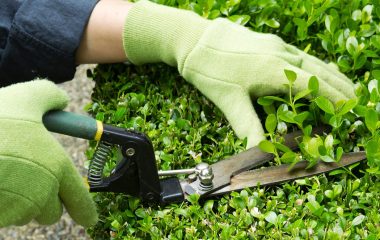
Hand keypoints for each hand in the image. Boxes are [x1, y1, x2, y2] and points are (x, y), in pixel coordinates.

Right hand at [0, 80, 96, 226]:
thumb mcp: (26, 98)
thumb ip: (49, 96)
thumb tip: (62, 101)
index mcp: (58, 167)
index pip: (81, 200)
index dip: (86, 210)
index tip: (89, 219)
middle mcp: (43, 192)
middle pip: (52, 211)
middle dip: (45, 201)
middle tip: (31, 179)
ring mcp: (18, 209)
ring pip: (27, 214)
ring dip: (22, 202)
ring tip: (6, 174)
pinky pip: (5, 215)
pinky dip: (3, 204)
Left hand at [123, 1, 354, 147]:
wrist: (194, 39)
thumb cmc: (210, 70)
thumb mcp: (229, 101)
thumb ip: (247, 126)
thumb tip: (259, 152)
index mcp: (276, 72)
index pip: (315, 89)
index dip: (335, 102)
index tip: (350, 113)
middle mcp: (282, 56)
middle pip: (321, 73)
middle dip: (342, 89)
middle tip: (360, 103)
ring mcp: (277, 46)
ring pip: (314, 62)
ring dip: (332, 75)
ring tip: (348, 87)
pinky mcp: (270, 42)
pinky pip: (301, 55)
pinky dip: (316, 66)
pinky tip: (317, 70)